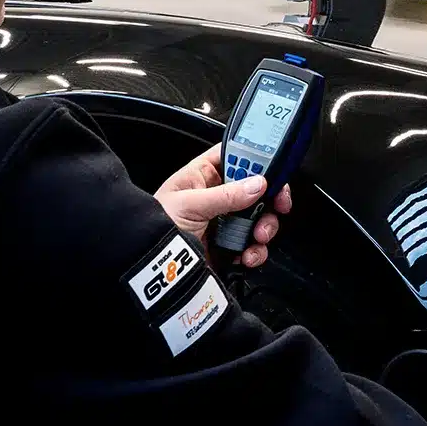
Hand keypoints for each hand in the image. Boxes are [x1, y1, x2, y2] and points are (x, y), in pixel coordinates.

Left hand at [154, 143, 292, 267]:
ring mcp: (224, 222)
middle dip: (269, 197)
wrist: (149, 269)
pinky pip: (252, 244)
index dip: (256, 158)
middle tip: (277, 204)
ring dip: (265, 226)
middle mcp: (216, 196)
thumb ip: (226, 195)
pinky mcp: (228, 246)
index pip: (235, 155)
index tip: (273, 168)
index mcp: (202, 176)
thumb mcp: (190, 204)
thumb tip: (257, 183)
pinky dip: (255, 250)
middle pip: (256, 188)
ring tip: (258, 236)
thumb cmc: (155, 227)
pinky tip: (247, 255)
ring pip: (259, 217)